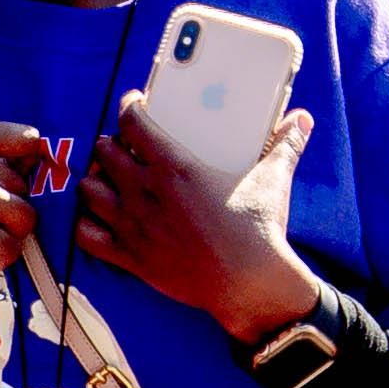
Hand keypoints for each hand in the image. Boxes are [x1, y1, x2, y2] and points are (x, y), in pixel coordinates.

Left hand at [79, 96, 320, 345]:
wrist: (248, 284)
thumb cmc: (258, 230)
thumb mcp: (272, 181)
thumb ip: (284, 146)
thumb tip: (302, 120)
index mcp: (175, 168)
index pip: (132, 124)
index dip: (128, 107)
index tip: (133, 104)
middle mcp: (146, 192)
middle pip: (104, 153)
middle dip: (110, 145)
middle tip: (123, 146)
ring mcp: (134, 226)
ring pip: (89, 190)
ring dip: (95, 180)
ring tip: (108, 179)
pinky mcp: (131, 257)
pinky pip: (86, 235)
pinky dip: (86, 224)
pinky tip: (99, 218)